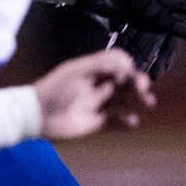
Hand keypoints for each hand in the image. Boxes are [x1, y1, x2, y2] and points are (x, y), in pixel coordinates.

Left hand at [32, 49, 155, 138]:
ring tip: (148, 103)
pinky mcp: (98, 123)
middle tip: (144, 90)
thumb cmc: (54, 89)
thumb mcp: (75, 70)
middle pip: (127, 80)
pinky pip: (119, 121)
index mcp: (93, 70)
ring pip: (127, 99)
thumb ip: (100, 64)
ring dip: (140, 99)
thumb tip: (126, 66)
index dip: (126, 67)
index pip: (118, 62)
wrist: (36, 116)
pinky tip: (132, 121)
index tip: (125, 76)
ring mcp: (99, 104)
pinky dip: (129, 120)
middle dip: (139, 82)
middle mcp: (99, 85)